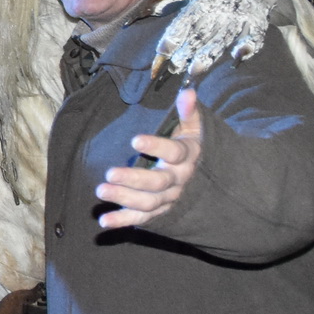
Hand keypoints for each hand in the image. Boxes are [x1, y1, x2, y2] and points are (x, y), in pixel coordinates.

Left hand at [95, 89, 202, 229]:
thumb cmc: (193, 146)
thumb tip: (187, 92)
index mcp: (188, 157)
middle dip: (133, 179)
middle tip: (108, 174)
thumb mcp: (195, 128)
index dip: (157, 146)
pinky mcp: (160, 212)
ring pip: (149, 202)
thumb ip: (190, 112)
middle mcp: (180, 180)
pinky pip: (142, 218)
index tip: (135, 139)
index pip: (175, 153)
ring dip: (124, 199)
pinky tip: (103, 221)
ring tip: (101, 191)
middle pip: (158, 183)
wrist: (212, 180)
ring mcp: (170, 198)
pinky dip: (123, 221)